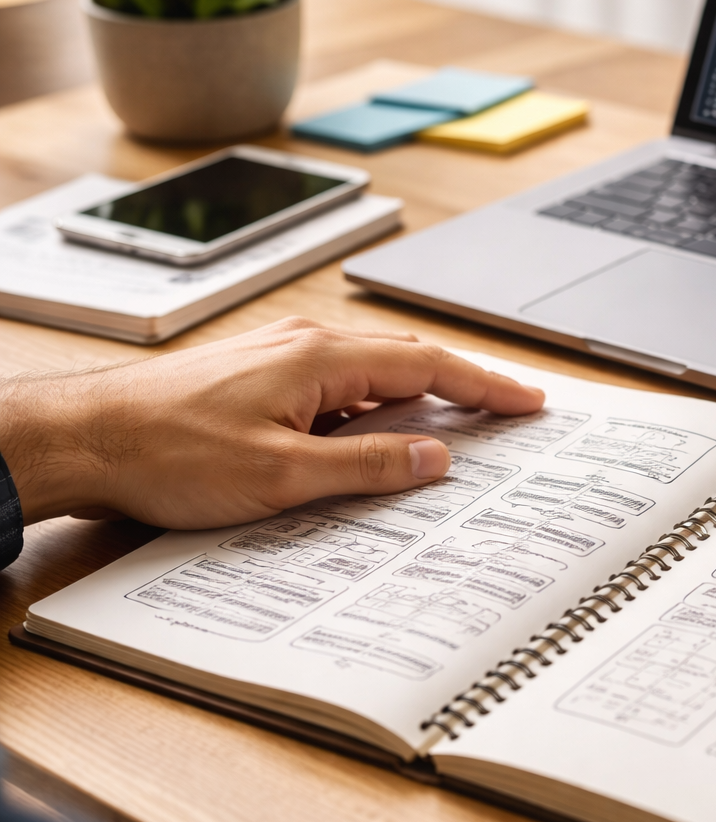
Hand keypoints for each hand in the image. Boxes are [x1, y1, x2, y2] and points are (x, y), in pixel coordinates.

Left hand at [0, 318, 544, 528]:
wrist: (83, 439)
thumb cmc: (166, 452)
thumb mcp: (281, 475)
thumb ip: (367, 467)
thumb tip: (434, 460)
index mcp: (321, 359)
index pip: (428, 366)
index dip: (485, 385)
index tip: (528, 400)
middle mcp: (304, 346)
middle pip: (407, 360)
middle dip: (463, 385)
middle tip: (509, 411)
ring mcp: (278, 357)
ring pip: (371, 372)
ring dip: (417, 397)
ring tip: (455, 428)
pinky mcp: (258, 377)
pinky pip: (337, 385)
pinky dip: (373, 406)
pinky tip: (373, 436)